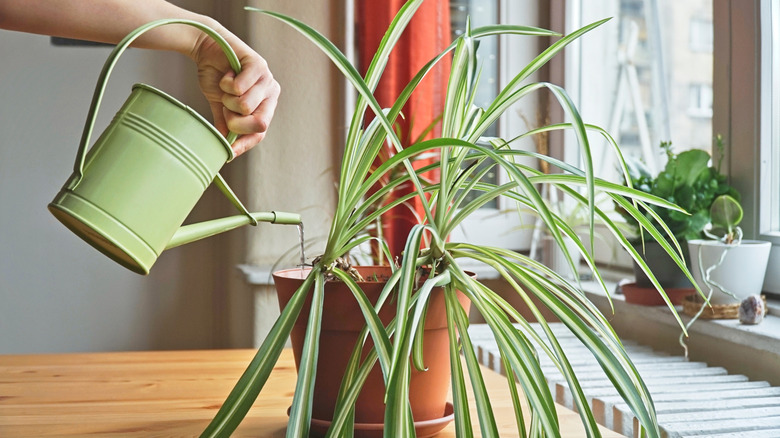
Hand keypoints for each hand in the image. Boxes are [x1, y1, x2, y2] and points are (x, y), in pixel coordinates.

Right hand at [190, 26, 279, 156]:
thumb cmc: (216, 76)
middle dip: (234, 120)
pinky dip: (226, 83)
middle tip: (225, 105)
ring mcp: (267, 78)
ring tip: (226, 86)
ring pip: (245, 106)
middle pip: (257, 123)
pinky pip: (239, 88)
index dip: (245, 143)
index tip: (230, 151)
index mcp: (266, 105)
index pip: (260, 132)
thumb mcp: (221, 106)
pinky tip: (227, 74)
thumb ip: (227, 125)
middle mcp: (272, 92)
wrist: (206, 49)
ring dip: (227, 99)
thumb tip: (227, 150)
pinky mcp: (258, 65)